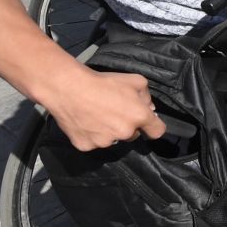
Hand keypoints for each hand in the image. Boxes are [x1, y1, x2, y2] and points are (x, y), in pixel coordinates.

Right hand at [49, 69, 163, 151]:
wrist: (69, 88)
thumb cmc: (103, 82)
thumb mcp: (135, 80)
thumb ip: (146, 96)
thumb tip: (149, 108)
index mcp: (139, 117)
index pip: (157, 132)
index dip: (153, 126)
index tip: (148, 123)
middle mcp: (124, 133)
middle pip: (132, 135)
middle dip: (127, 125)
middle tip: (114, 111)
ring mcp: (104, 142)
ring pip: (112, 139)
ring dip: (109, 131)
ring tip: (96, 115)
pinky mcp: (86, 146)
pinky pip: (93, 142)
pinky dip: (91, 135)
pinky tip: (85, 121)